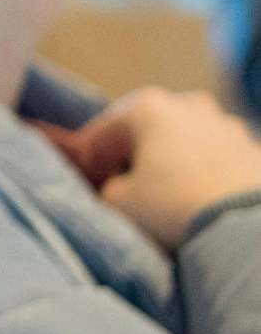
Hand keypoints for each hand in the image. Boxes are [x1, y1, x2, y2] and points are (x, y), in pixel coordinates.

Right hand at [52, 87, 260, 250]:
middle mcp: (189, 105)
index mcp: (148, 107)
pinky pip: (219, 159)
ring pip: (188, 141)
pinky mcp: (255, 150)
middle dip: (136, 153)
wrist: (243, 228)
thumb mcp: (116, 202)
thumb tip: (118, 187)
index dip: (90, 160)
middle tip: (127, 185)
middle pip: (149, 130)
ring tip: (170, 195)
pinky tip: (201, 199)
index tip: (89, 183)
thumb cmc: (170, 207)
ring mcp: (228, 125)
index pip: (104, 132)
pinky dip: (206, 173)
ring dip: (175, 161)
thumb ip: (108, 187)